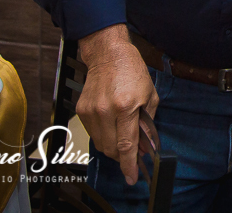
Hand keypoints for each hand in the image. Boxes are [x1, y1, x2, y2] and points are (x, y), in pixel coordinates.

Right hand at [76, 24, 159, 185]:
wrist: (108, 54)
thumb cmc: (132, 71)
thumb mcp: (150, 95)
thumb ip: (147, 122)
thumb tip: (144, 145)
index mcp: (125, 107)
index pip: (126, 145)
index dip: (129, 164)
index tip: (132, 177)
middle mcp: (105, 111)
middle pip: (111, 148)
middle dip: (122, 156)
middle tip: (133, 152)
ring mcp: (91, 111)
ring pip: (100, 143)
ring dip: (113, 146)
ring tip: (123, 135)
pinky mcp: (82, 110)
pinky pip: (93, 133)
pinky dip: (104, 135)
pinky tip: (112, 125)